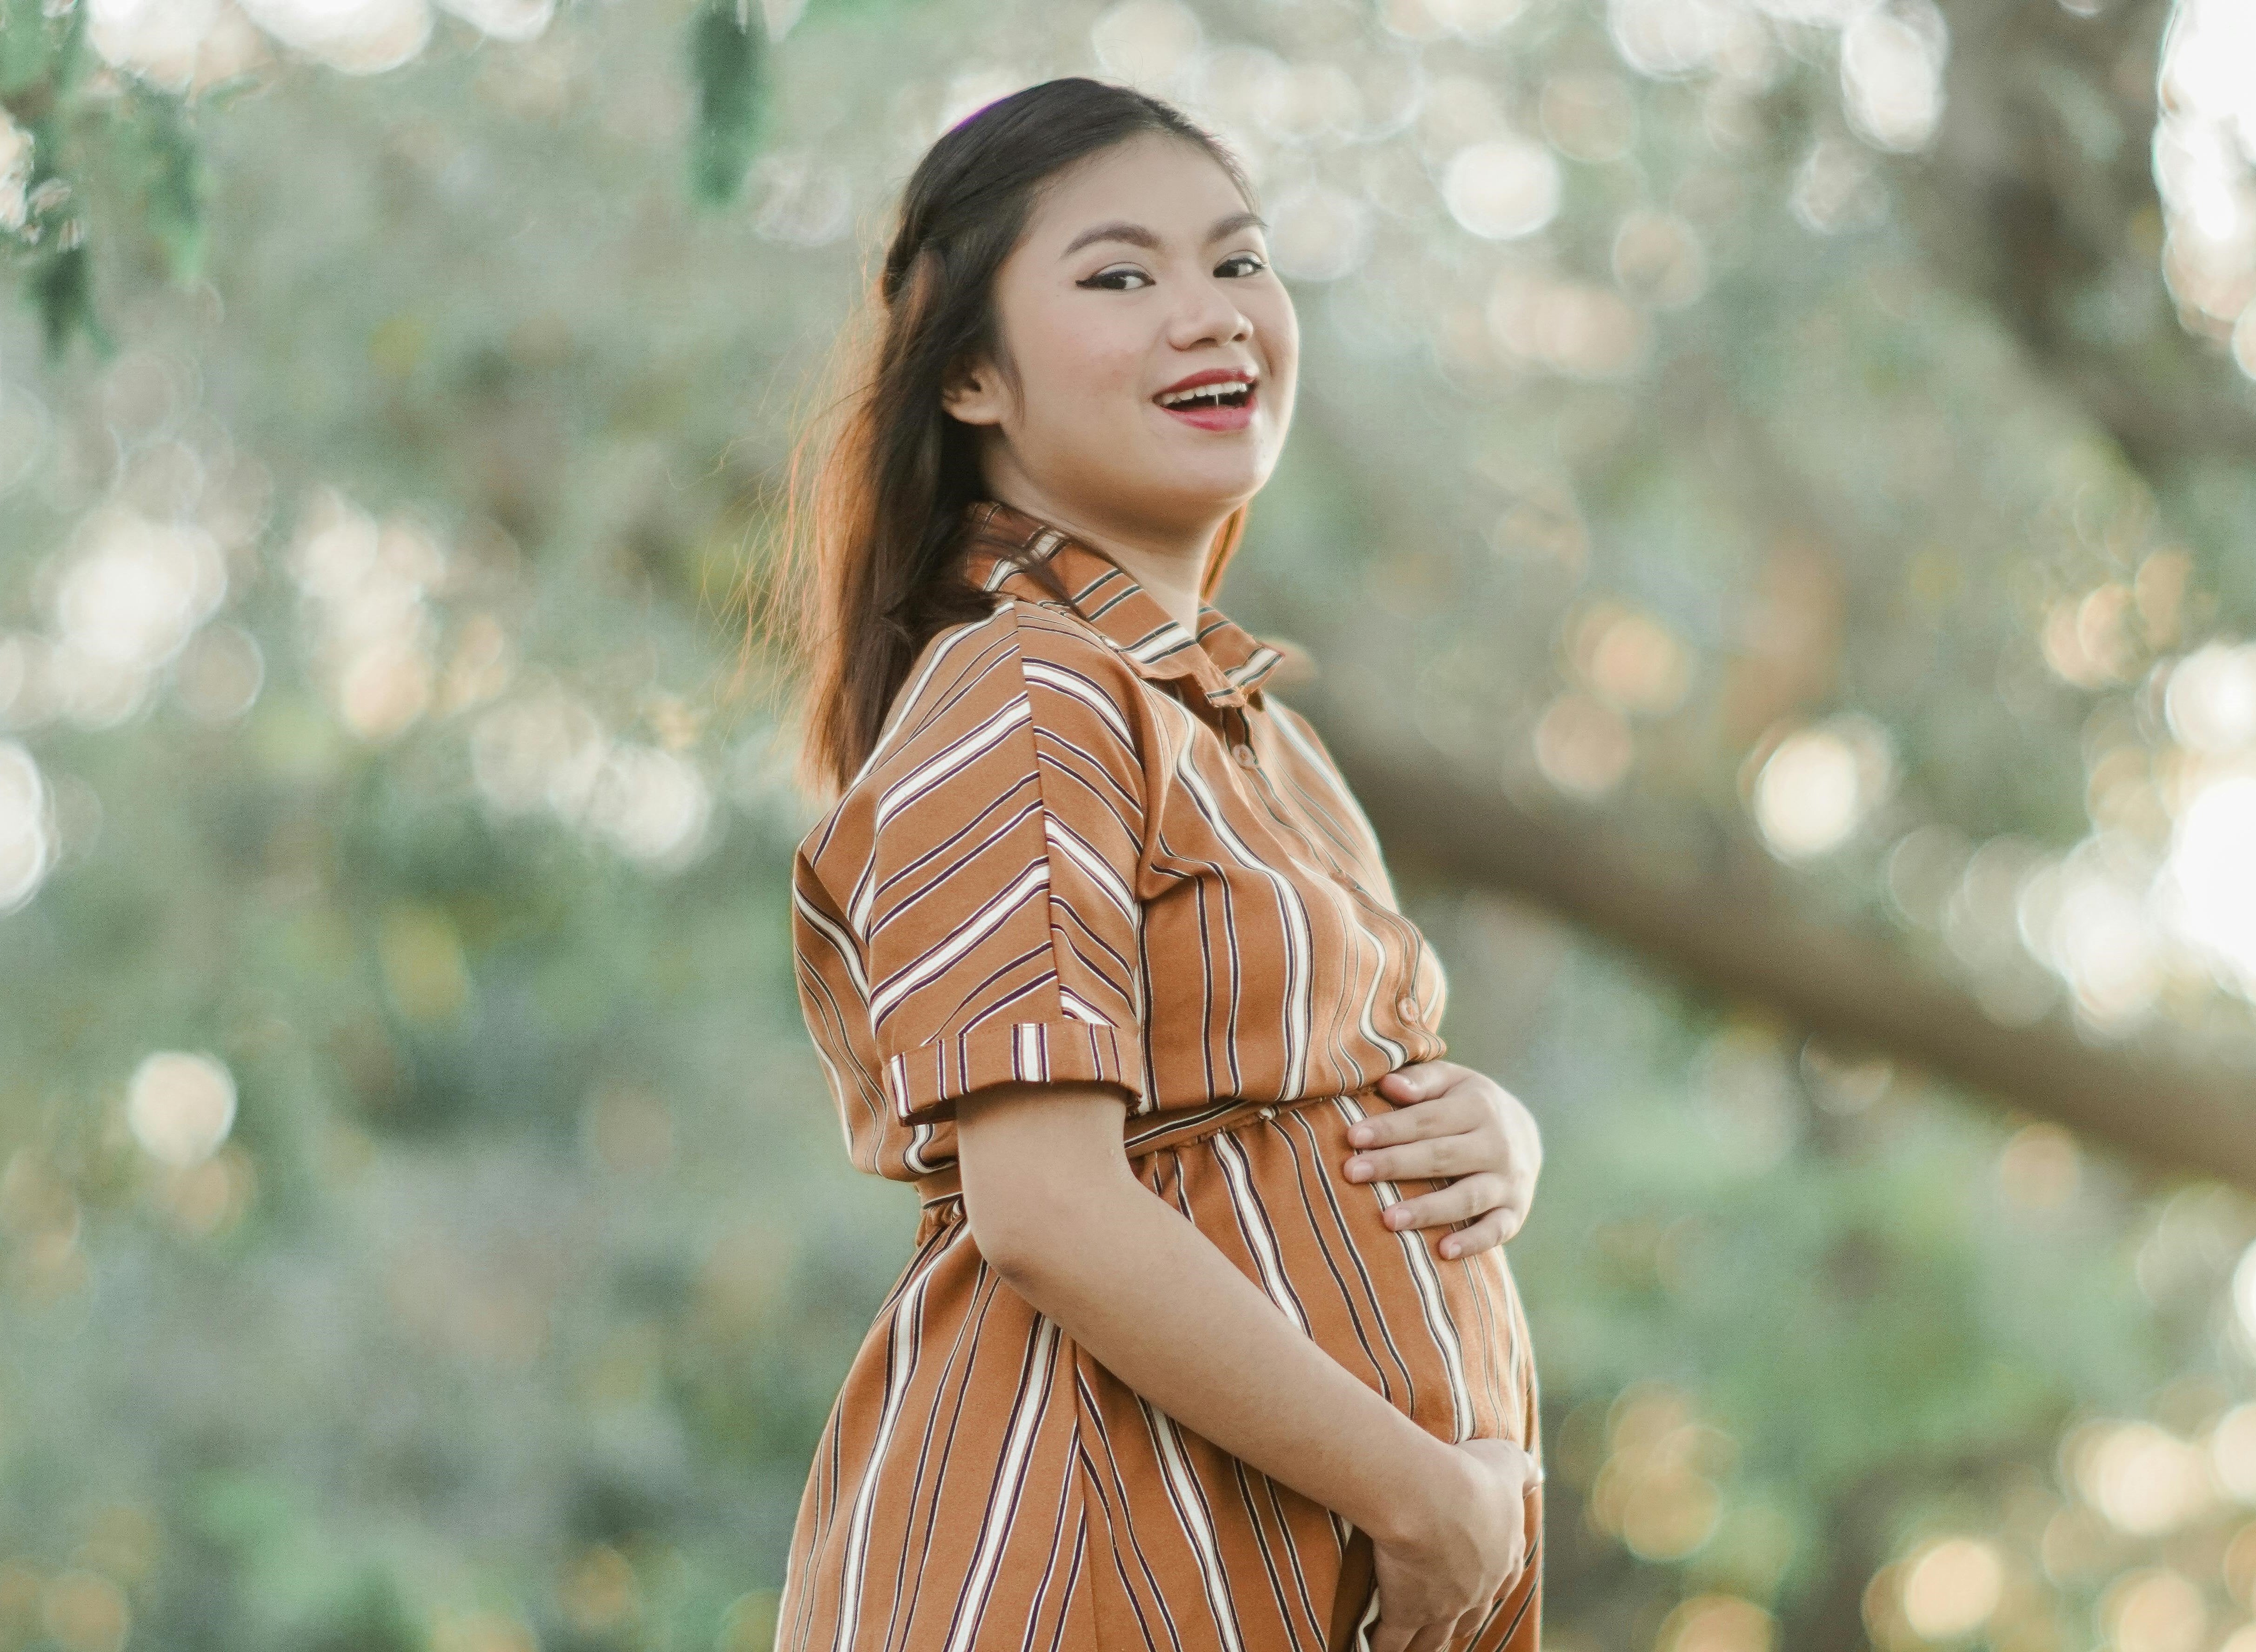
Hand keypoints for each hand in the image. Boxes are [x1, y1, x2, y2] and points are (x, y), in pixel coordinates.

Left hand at [1345, 1062, 1541, 1260]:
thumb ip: (1421, 1080)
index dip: (1389, 1128)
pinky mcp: (1515, 1213)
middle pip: (1441, 1156)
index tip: (1352, 1137)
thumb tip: (1388, 1084)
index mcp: (1478, 1106)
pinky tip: (1443, 1252)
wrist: (1524, 1135)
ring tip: (1388, 1219)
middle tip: (1352, 1173)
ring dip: (1428, 1209)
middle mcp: (1497, 1144)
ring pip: (1466, 1197)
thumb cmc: (1466, 1105)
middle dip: (1395, 1165)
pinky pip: (1496, 1230)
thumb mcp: (1451, 1081)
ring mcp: (1509, 1182)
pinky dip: (1473, 1242)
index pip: (1427, 1119)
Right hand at [1366, 1438, 1536, 1651]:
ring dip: (1425, 1644)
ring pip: (1434, 1637)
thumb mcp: (1506, 1462)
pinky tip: (1373, 1648)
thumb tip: (1538, 1475)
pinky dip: (1383, 1647)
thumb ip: (1523, 1470)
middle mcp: (1479, 1588)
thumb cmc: (1469, 1474)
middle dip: (1461, 1622)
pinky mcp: (1408, 1611)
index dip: (1494, 1585)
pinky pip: (1393, 1641)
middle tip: (1449, 1625)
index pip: (1505, 1578)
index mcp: (1504, 1554)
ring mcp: (1444, 1606)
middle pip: (1471, 1616)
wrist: (1430, 1497)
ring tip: (1414, 1649)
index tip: (1487, 1591)